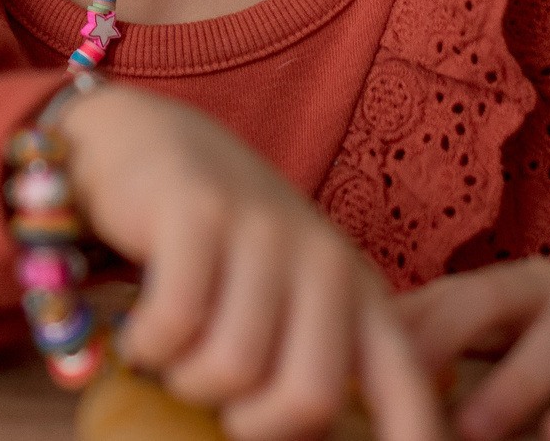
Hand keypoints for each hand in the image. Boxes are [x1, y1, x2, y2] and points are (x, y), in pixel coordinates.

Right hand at [58, 86, 444, 440]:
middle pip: (308, 398)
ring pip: (234, 367)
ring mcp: (264, 231)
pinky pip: (176, 323)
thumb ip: (309, 366)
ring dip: (186, 380)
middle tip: (215, 396)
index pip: (408, 389)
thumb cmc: (219, 246)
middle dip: (250, 424)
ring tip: (173, 353)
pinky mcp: (198, 213)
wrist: (150, 137)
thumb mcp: (285, 300)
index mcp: (360, 296)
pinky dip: (148, 347)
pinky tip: (141, 333)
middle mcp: (324, 260)